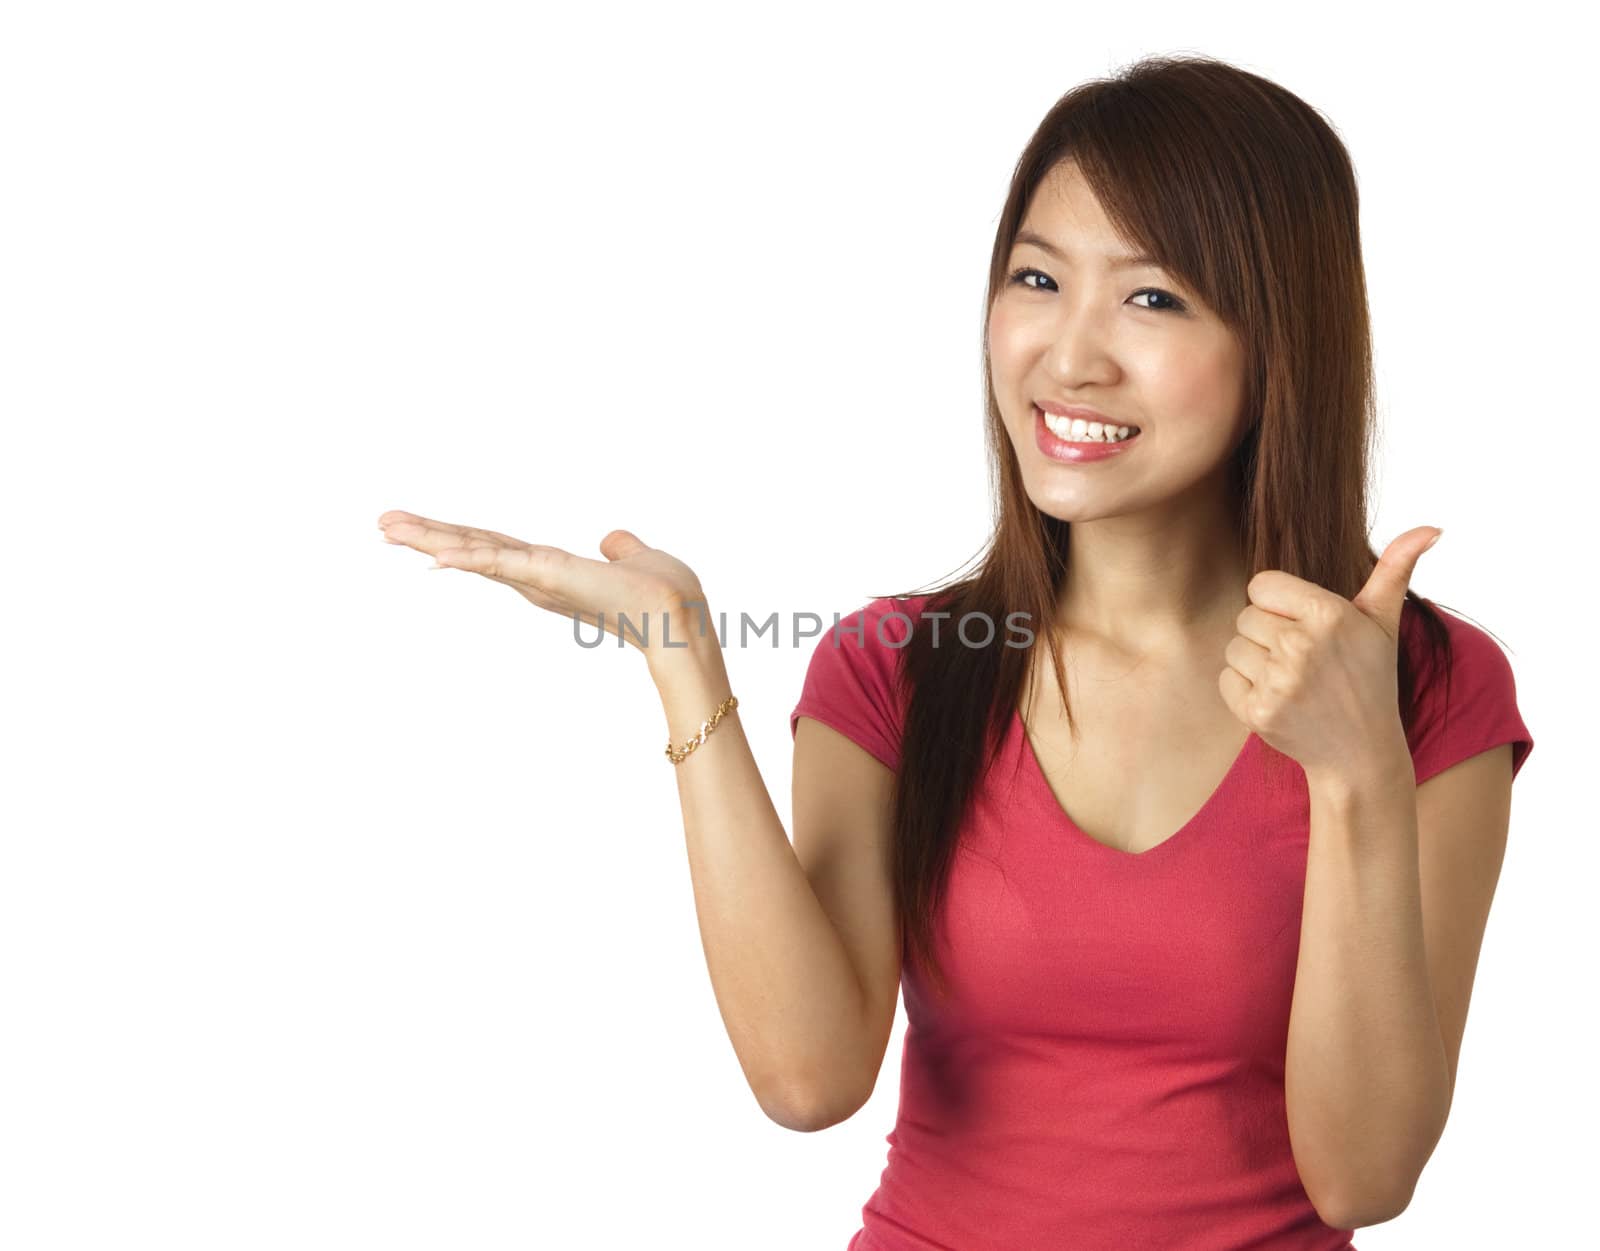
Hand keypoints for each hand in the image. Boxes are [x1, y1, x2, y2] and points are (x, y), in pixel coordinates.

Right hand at [377, 510, 710, 657]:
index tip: (418, 529)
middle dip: (426, 536)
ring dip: (431, 540)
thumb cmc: (664, 594)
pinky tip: (436, 556)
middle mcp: (536, 578)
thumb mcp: (635, 558)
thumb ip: (618, 548)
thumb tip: (611, 540)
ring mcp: (539, 580)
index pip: (493, 548)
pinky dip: (469, 559)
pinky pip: (500, 565)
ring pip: (474, 554)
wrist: (680, 617)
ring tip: (388, 528)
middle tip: (381, 523)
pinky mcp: (550, 578)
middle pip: (472, 548)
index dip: (457, 538)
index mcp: (550, 571)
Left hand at [1217, 526, 1442, 780]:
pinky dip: (1244, 691)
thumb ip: (1395, 569)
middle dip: (1268, 634)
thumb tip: (1432, 527)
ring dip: (1255, 663)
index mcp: (1328, 614)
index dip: (1278, 604)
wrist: (1360, 753)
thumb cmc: (1369, 678)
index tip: (1304, 626)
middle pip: (1246, 616)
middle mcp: (1301, 646)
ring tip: (1293, 680)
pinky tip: (1279, 700)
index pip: (1261, 585)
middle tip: (1302, 659)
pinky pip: (1226, 680)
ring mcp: (1278, 682)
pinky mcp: (1257, 712)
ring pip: (1235, 648)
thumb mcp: (1383, 623)